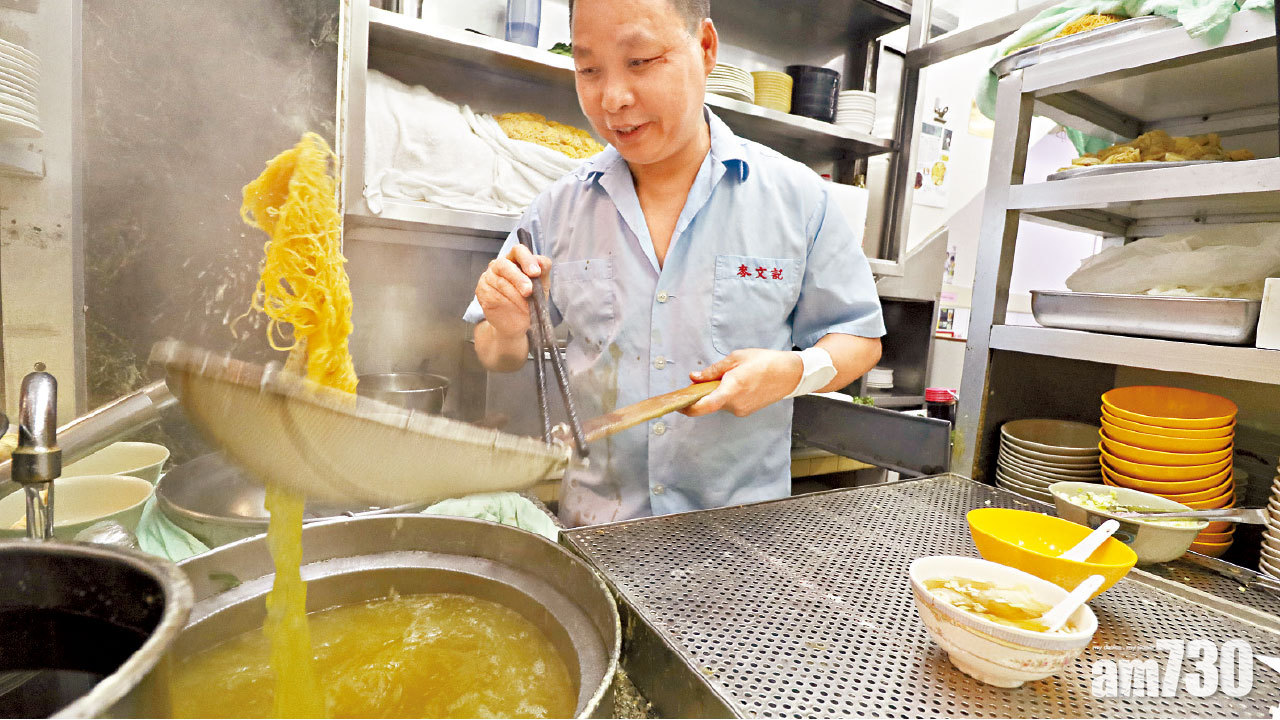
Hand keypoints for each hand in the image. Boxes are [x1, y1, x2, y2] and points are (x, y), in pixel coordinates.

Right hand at [474, 243, 551, 338]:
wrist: (519, 323)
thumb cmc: (531, 300)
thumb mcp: (542, 285)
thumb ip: (543, 270)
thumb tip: (541, 261)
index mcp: (514, 260)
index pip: (518, 251)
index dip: (527, 260)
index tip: (536, 273)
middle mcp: (498, 265)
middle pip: (505, 265)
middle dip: (519, 279)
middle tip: (529, 291)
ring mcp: (488, 277)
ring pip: (499, 282)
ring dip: (515, 295)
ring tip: (525, 306)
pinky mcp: (481, 291)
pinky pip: (492, 294)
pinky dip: (504, 302)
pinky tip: (511, 307)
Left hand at [683, 349, 802, 417]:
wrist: (790, 375)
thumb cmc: (765, 362)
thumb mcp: (736, 358)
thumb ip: (713, 370)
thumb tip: (694, 377)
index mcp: (731, 389)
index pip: (703, 406)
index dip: (687, 407)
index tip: (678, 403)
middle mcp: (735, 404)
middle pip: (709, 403)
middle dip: (704, 392)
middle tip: (708, 377)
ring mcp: (741, 410)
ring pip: (719, 403)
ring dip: (718, 392)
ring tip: (733, 376)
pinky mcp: (746, 411)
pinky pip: (729, 404)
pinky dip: (727, 395)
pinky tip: (740, 383)